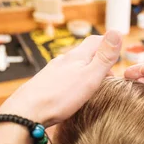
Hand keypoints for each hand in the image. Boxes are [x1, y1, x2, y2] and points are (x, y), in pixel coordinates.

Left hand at [0, 31, 121, 125]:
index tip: (118, 53)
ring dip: (85, 71)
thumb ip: (104, 57)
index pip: (95, 40)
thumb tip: (117, 32)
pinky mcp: (45, 84)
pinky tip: (72, 93)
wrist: (26, 112)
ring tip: (94, 85)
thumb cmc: (59, 97)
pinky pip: (63, 78)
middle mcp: (63, 61)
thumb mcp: (89, 76)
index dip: (108, 44)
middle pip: (84, 53)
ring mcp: (52, 72)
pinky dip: (73, 81)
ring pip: (73, 66)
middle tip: (110, 74)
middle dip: (98, 60)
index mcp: (76, 56)